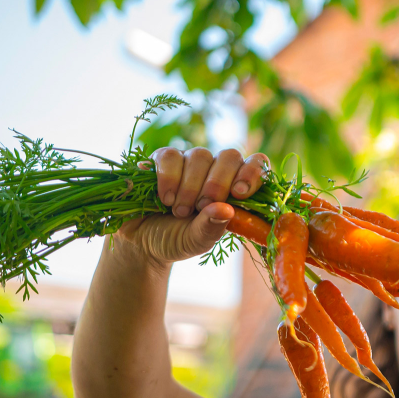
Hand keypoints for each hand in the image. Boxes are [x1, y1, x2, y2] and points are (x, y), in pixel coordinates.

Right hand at [116, 147, 267, 265]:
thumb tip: (227, 210)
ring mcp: (189, 161)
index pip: (256, 165)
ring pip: (200, 155)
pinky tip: (164, 198)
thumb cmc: (177, 240)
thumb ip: (212, 228)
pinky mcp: (162, 159)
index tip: (240, 192)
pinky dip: (168, 178)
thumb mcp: (196, 241)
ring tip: (179, 211)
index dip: (253, 173)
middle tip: (202, 207)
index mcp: (233, 187)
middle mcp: (214, 169)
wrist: (141, 241)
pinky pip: (170, 156)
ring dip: (190, 186)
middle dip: (217, 183)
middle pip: (229, 156)